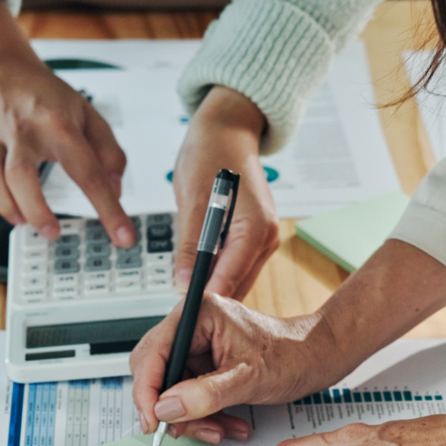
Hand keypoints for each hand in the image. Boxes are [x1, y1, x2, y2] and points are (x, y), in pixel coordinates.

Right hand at [0, 0, 134, 246]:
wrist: (2, 71)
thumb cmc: (47, 97)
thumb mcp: (89, 115)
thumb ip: (109, 152)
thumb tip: (115, 190)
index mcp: (60, 125)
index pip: (88, 172)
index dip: (109, 209)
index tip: (123, 236)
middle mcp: (25, 133)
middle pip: (21, 175)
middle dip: (36, 210)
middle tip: (52, 230)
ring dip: (6, 206)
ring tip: (23, 219)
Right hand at [129, 294, 348, 443]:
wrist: (316, 359)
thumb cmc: (292, 354)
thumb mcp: (248, 378)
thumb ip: (204, 394)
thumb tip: (165, 408)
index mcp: (198, 315)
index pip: (153, 353)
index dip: (147, 391)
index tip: (153, 421)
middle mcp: (192, 328)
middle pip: (156, 372)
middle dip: (171, 407)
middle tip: (183, 430)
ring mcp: (198, 348)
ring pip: (172, 390)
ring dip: (192, 417)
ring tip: (220, 430)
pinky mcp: (205, 366)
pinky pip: (189, 397)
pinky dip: (204, 416)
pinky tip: (228, 424)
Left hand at [173, 86, 277, 296]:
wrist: (226, 130)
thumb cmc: (211, 152)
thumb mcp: (192, 199)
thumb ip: (190, 244)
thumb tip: (184, 282)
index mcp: (256, 228)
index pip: (230, 277)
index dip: (206, 298)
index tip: (184, 314)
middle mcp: (266, 237)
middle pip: (236, 284)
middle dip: (210, 297)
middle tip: (179, 309)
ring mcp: (262, 238)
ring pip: (235, 278)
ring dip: (212, 284)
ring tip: (183, 288)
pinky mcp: (253, 237)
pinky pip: (234, 264)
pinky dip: (216, 270)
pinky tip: (196, 269)